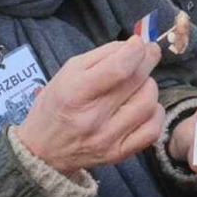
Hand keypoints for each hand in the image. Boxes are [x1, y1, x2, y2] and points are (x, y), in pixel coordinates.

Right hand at [15, 38, 164, 175]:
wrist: (43, 150)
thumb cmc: (56, 103)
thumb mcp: (69, 71)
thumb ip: (104, 55)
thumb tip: (136, 45)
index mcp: (75, 93)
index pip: (118, 69)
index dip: (136, 51)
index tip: (139, 42)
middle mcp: (92, 118)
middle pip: (136, 82)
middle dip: (147, 61)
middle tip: (148, 53)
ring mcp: (107, 139)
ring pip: (148, 103)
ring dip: (148, 87)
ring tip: (138, 84)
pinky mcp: (118, 154)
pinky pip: (152, 129)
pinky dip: (154, 112)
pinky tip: (142, 106)